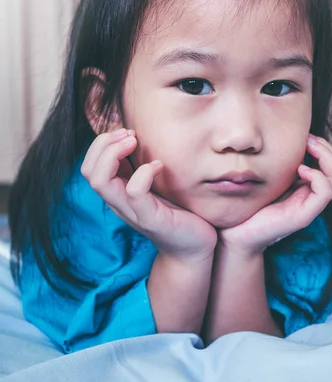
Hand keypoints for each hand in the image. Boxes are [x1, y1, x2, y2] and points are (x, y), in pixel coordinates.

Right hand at [81, 129, 216, 259]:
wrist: (193, 248)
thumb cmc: (177, 213)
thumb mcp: (154, 186)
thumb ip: (140, 168)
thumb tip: (134, 138)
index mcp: (117, 193)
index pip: (89, 166)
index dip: (101, 144)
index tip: (126, 133)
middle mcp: (119, 202)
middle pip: (88, 172)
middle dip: (103, 145)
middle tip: (129, 135)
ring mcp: (132, 211)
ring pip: (101, 182)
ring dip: (114, 154)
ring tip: (134, 143)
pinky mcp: (151, 218)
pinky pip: (135, 192)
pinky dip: (144, 172)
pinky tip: (159, 166)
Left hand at [217, 134, 331, 255]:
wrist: (234, 234)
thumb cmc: (246, 204)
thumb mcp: (265, 178)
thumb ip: (277, 164)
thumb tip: (280, 139)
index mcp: (304, 187)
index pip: (331, 165)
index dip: (323, 146)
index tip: (306, 136)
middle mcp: (311, 197)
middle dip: (327, 149)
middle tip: (309, 139)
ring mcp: (310, 207)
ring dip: (326, 158)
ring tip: (308, 148)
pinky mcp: (304, 216)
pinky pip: (324, 192)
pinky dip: (317, 176)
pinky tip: (299, 169)